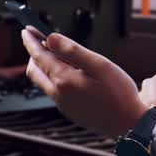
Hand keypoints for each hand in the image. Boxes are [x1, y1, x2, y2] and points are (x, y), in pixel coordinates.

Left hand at [21, 28, 147, 138]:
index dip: (32, 41)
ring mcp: (63, 105)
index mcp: (64, 80)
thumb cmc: (118, 93)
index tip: (27, 30)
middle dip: (34, 53)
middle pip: (34, 70)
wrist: (128, 125)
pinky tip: (72, 73)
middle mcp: (58, 94)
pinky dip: (54, 77)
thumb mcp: (99, 64)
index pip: (39, 56)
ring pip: (43, 82)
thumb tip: (51, 38)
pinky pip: (54, 91)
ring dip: (44, 66)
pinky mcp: (69, 111)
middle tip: (41, 39)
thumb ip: (73, 50)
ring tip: (60, 54)